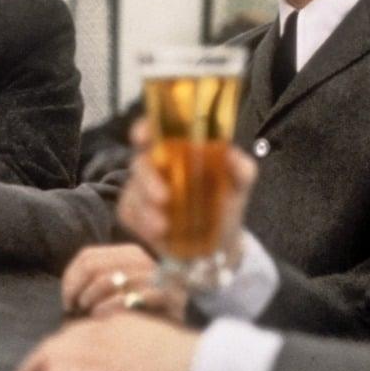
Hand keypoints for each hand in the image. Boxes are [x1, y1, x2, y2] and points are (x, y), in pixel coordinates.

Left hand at [8, 311, 198, 370]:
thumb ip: (127, 357)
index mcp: (115, 322)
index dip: (56, 353)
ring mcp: (96, 352)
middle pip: (54, 343)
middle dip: (34, 364)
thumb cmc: (187, 367)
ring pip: (47, 356)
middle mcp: (100, 332)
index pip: (72, 333)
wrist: (202, 369)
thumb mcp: (151, 351)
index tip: (49, 370)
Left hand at [61, 244, 185, 319]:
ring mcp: (154, 276)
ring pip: (106, 280)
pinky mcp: (164, 296)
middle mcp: (142, 260)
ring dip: (90, 300)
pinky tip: (104, 320)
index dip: (70, 277)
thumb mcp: (125, 290)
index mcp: (130, 254)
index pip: (88, 255)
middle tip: (74, 308)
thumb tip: (69, 289)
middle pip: (93, 265)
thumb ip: (102, 280)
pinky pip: (125, 299)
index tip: (66, 298)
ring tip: (90, 314)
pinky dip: (107, 310)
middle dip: (76, 288)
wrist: (189, 331)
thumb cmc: (150, 314)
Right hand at [117, 121, 258, 270]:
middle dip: (147, 180)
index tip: (144, 136)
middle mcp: (156, 165)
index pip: (155, 129)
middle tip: (164, 197)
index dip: (145, 128)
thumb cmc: (224, 203)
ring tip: (163, 225)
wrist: (219, 242)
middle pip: (139, 163)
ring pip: (132, 192)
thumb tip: (231, 154)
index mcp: (177, 149)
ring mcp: (143, 190)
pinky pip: (128, 213)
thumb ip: (241, 167)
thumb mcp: (240, 183)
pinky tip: (157, 232)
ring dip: (145, 209)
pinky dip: (141, 223)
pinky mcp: (136, 213)